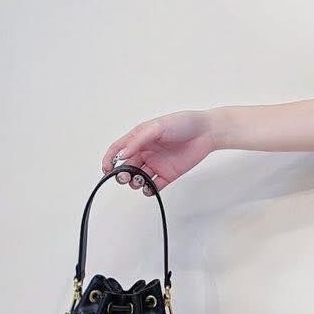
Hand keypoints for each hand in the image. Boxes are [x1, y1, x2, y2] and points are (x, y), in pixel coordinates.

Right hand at [99, 110, 214, 193]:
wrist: (206, 132)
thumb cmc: (183, 123)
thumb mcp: (157, 127)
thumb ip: (138, 141)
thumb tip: (122, 155)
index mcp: (140, 138)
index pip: (118, 149)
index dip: (109, 159)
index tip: (106, 168)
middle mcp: (146, 152)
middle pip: (126, 167)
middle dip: (122, 174)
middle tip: (125, 177)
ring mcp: (156, 164)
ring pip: (138, 178)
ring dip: (134, 182)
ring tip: (140, 180)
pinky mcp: (168, 175)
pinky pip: (154, 186)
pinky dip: (149, 190)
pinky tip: (149, 188)